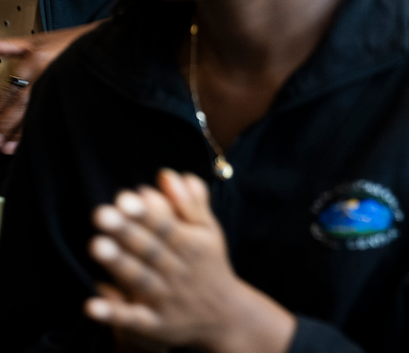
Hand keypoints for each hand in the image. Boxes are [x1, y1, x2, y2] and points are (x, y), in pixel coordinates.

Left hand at [0, 22, 96, 153]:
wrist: (108, 41)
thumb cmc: (73, 41)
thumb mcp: (39, 39)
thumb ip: (9, 46)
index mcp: (32, 63)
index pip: (8, 94)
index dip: (0, 115)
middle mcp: (43, 76)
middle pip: (18, 108)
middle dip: (5, 128)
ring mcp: (58, 86)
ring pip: (34, 114)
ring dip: (22, 133)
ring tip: (11, 148)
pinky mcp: (72, 93)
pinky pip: (53, 113)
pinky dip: (42, 126)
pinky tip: (37, 136)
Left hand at [86, 169, 295, 352]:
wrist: (226, 316)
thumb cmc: (210, 265)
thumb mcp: (209, 232)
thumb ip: (190, 203)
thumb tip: (168, 174)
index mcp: (194, 246)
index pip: (167, 226)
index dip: (147, 213)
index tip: (126, 198)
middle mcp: (179, 271)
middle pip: (150, 250)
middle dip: (127, 232)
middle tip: (102, 214)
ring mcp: (166, 299)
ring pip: (140, 279)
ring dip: (119, 264)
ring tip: (96, 245)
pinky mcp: (154, 325)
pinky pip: (132, 319)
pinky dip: (113, 313)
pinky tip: (90, 304)